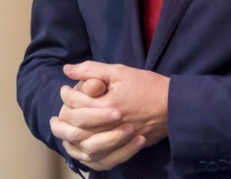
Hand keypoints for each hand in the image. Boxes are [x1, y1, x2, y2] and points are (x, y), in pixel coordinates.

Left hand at [50, 61, 169, 169]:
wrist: (174, 104)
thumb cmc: (147, 85)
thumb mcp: (120, 71)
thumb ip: (92, 70)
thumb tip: (67, 70)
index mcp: (108, 105)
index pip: (76, 105)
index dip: (66, 96)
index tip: (64, 90)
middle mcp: (112, 126)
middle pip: (77, 131)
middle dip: (62, 123)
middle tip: (56, 116)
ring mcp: (119, 141)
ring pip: (87, 149)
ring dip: (72, 141)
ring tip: (64, 133)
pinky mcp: (126, 149)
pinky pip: (103, 160)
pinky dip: (89, 157)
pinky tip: (81, 148)